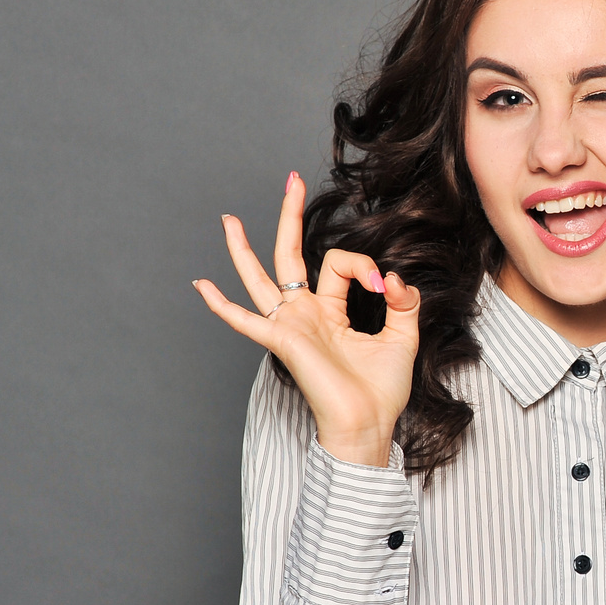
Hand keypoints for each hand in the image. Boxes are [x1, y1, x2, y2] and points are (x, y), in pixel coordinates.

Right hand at [193, 172, 421, 466]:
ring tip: (230, 220)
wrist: (368, 424)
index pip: (341, 263)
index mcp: (331, 310)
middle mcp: (306, 313)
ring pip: (260, 278)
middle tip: (291, 181)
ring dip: (243, 248)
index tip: (382, 285)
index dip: (363, 265)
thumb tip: (390, 275)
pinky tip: (202, 286)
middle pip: (290, 254)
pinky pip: (246, 320)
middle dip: (290, 216)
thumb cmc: (381, 389)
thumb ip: (403, 301)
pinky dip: (222, 305)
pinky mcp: (283, 341)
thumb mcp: (403, 335)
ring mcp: (291, 325)